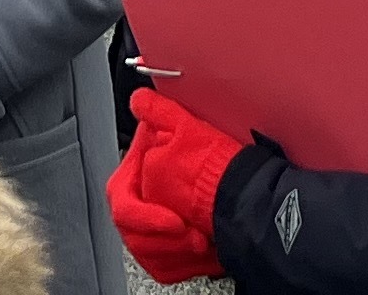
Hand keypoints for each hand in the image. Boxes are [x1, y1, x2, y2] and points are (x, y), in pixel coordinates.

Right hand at [108, 91, 245, 287]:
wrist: (244, 194)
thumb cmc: (214, 163)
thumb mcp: (187, 130)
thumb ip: (160, 112)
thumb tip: (139, 98)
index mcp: (134, 177)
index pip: (123, 203)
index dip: (146, 217)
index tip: (175, 221)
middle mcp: (139, 205)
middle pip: (133, 235)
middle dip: (167, 241)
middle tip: (195, 237)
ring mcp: (151, 230)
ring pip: (147, 254)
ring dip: (178, 253)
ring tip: (203, 241)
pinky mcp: (165, 251)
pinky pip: (163, 268)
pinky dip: (184, 265)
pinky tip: (204, 252)